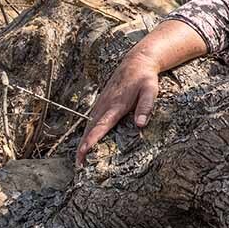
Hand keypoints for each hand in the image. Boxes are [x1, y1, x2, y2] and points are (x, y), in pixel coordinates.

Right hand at [76, 50, 160, 166]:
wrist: (136, 62)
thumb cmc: (145, 78)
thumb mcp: (150, 90)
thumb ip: (145, 107)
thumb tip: (140, 125)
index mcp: (116, 105)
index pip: (101, 126)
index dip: (91, 140)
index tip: (83, 153)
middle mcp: (105, 105)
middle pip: (90, 129)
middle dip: (82, 147)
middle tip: (78, 165)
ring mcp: (101, 103)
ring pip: (89, 125)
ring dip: (83, 141)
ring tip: (80, 159)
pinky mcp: (102, 102)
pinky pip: (92, 120)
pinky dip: (87, 132)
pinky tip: (87, 141)